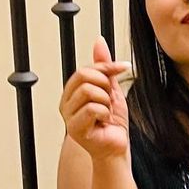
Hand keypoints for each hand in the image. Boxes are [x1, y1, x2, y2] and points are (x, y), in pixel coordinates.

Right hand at [59, 36, 131, 160]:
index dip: (106, 67)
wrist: (117, 147)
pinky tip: (104, 122)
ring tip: (106, 113)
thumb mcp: (111, 89)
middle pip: (84, 76)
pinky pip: (93, 109)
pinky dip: (106, 113)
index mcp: (71, 93)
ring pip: (89, 91)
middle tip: (110, 101)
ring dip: (106, 101)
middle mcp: (65, 103)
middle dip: (105, 86)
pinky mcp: (74, 130)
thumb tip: (99, 41)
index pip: (85, 69)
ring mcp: (68, 117)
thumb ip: (104, 67)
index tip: (124, 68)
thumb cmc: (112, 123)